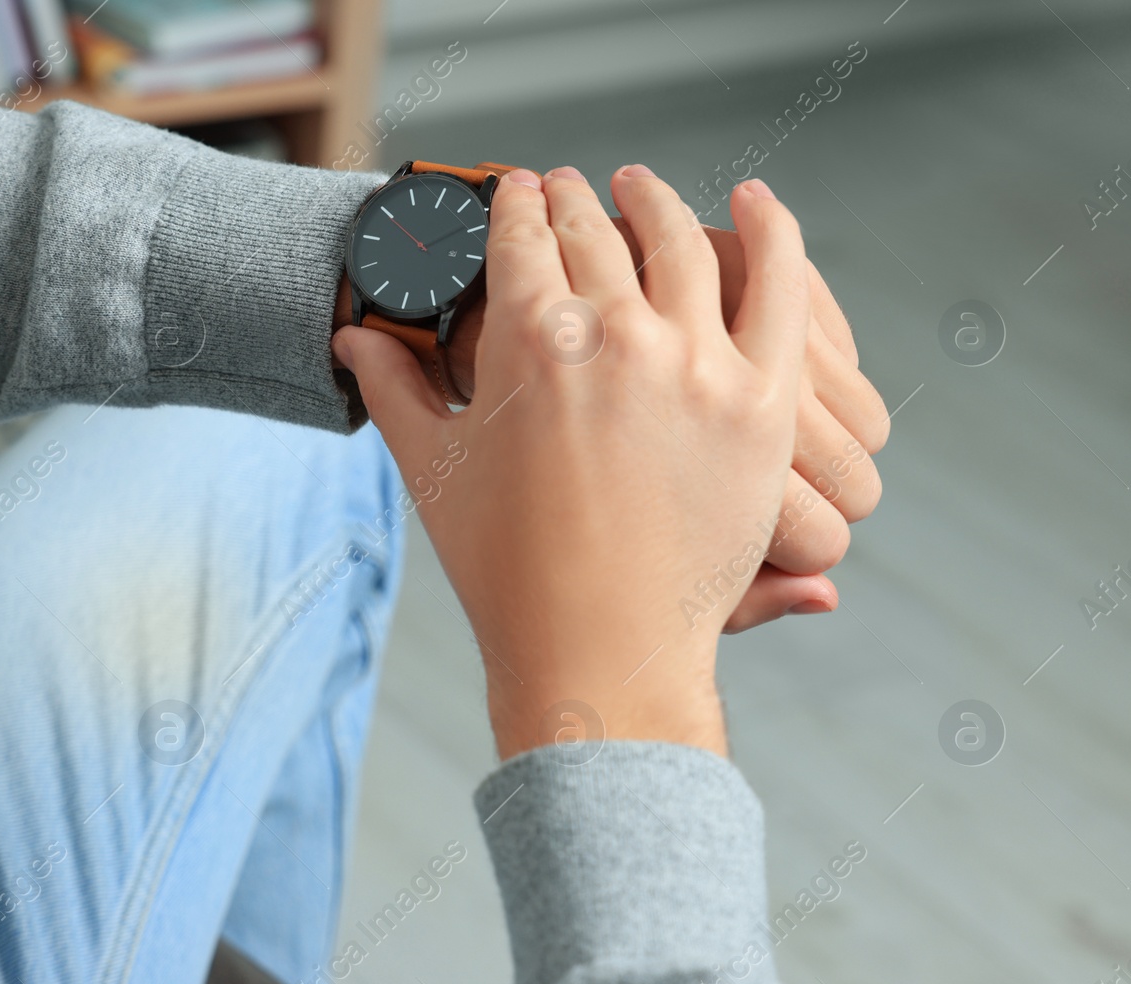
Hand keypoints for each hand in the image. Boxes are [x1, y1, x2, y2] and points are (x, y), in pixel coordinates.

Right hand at [434, 213, 886, 630]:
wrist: (597, 649)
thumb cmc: (506, 568)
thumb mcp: (434, 469)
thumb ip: (392, 389)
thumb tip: (349, 338)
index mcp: (528, 342)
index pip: (521, 234)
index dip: (515, 202)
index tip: (517, 190)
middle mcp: (616, 336)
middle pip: (593, 230)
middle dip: (572, 198)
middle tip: (567, 186)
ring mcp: (698, 364)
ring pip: (680, 242)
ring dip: (654, 200)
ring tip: (639, 187)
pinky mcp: (763, 401)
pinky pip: (780, 287)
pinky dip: (771, 231)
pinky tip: (754, 201)